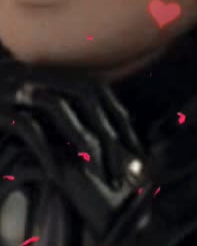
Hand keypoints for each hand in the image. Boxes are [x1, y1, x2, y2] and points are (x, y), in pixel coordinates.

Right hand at [0, 61, 146, 238]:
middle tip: (124, 166)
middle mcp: (28, 72)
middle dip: (110, 131)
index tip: (135, 147)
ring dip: (84, 140)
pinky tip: (59, 174)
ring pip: (58, 107)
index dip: (118, 116)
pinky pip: (26, 127)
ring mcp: (8, 88)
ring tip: (99, 170)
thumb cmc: (1, 133)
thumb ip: (59, 119)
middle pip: (84, 93)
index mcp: (42, 71)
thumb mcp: (28, 117)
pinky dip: (46, 151)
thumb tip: (104, 138)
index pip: (94, 87)